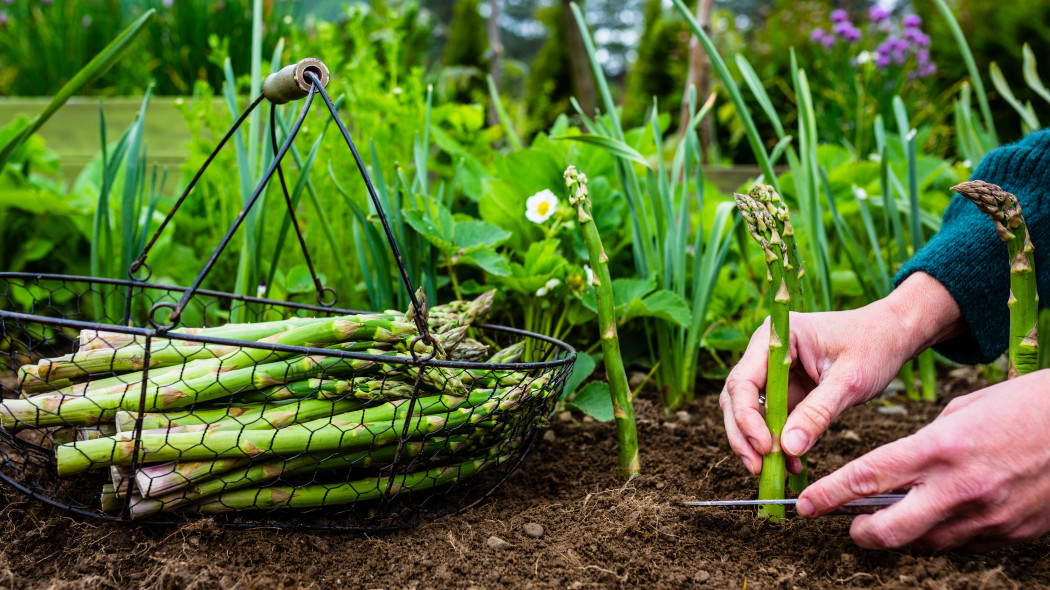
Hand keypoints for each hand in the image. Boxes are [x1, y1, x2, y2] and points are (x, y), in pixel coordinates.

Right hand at [721, 272, 962, 474]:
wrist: (893, 336)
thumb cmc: (874, 347)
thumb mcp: (849, 381)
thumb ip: (818, 413)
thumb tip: (789, 449)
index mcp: (776, 336)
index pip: (744, 380)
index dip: (747, 416)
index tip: (765, 447)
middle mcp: (765, 352)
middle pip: (737, 397)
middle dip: (744, 435)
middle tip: (758, 468)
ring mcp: (772, 372)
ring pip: (747, 412)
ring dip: (756, 443)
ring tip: (774, 471)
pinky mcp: (784, 390)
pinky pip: (770, 420)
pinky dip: (776, 444)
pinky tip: (792, 464)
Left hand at [797, 370, 1049, 551]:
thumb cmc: (1023, 407)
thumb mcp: (961, 411)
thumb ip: (923, 444)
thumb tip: (895, 471)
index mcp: (940, 448)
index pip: (867, 478)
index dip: (829, 495)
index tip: (806, 504)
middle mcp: (960, 488)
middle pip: (889, 531)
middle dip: (859, 533)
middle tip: (849, 526)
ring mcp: (988, 516)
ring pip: (926, 544)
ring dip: (904, 535)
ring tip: (897, 516)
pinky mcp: (1013, 534)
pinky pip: (964, 544)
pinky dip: (945, 534)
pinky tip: (944, 514)